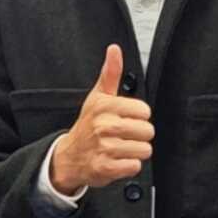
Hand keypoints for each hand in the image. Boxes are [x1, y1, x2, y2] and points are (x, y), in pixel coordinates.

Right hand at [48, 45, 155, 197]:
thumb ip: (110, 73)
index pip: (144, 111)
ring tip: (121, 148)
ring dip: (135, 152)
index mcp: (105, 106)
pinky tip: (117, 160)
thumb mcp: (98, 97)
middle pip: (147, 131)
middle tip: (124, 136)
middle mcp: (104, 126)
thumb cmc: (87, 125)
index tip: (126, 119)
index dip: (138, 117)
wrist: (69, 156)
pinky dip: (129, 166)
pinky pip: (134, 166)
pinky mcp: (106, 168)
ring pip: (144, 149)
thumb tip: (114, 50)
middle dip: (139, 136)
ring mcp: (104, 148)